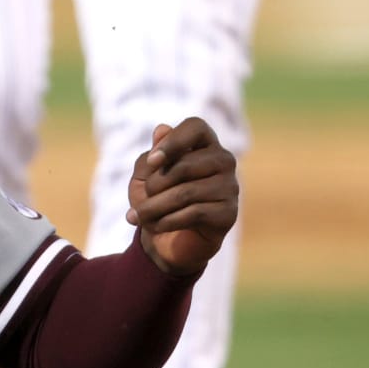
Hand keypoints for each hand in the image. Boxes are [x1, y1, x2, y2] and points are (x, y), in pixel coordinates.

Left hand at [126, 117, 238, 276]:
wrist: (168, 240)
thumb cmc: (157, 200)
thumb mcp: (144, 177)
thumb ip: (151, 156)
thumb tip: (161, 129)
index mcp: (204, 143)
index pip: (195, 127)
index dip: (173, 142)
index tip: (152, 162)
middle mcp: (223, 160)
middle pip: (184, 165)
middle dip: (154, 186)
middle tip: (140, 201)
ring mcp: (229, 186)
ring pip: (186, 193)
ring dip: (154, 207)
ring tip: (139, 216)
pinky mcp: (228, 213)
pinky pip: (194, 213)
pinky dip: (167, 221)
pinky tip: (156, 226)